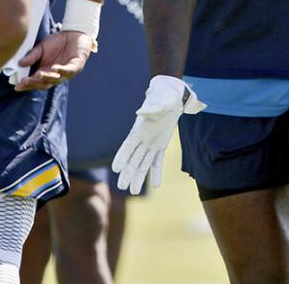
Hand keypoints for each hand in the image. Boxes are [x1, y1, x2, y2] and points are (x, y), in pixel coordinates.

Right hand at [12, 29, 95, 90]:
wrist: (73, 33)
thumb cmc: (57, 42)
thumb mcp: (41, 48)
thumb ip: (32, 56)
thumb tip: (20, 63)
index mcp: (45, 72)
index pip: (35, 82)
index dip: (26, 85)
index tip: (17, 86)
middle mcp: (55, 76)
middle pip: (44, 84)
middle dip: (34, 83)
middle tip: (24, 81)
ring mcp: (66, 73)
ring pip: (56, 80)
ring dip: (47, 78)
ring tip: (38, 74)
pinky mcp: (76, 66)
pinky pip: (69, 71)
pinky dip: (62, 71)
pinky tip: (55, 68)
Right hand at [111, 75, 204, 193]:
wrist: (172, 96)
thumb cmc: (164, 96)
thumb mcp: (159, 101)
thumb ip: (152, 109)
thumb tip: (142, 111)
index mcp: (139, 129)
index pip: (128, 145)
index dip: (122, 157)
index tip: (116, 169)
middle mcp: (143, 139)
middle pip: (133, 159)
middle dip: (128, 173)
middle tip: (122, 187)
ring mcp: (151, 143)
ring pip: (143, 163)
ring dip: (138, 177)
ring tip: (133, 191)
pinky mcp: (161, 145)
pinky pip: (157, 161)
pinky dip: (156, 172)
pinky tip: (156, 185)